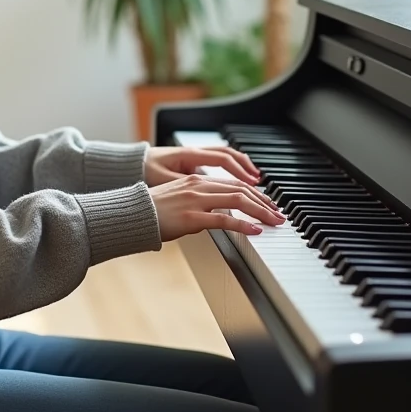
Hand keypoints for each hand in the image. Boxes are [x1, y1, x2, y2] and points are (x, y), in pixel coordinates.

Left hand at [143, 145, 260, 187]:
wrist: (131, 165)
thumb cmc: (146, 172)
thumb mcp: (165, 181)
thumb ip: (188, 187)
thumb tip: (207, 195)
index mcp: (190, 154)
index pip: (224, 159)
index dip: (241, 172)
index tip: (254, 185)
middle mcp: (195, 152)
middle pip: (230, 157)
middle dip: (248, 172)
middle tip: (262, 188)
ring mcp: (195, 156)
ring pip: (226, 157)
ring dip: (243, 169)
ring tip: (257, 184)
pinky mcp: (193, 164)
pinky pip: (218, 163)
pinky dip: (232, 170)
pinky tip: (239, 182)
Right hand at [150, 175, 286, 241]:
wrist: (132, 215)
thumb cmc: (153, 211)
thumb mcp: (180, 200)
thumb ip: (200, 202)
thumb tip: (218, 214)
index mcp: (197, 180)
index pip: (234, 184)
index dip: (255, 194)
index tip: (268, 204)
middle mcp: (199, 186)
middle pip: (241, 190)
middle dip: (264, 202)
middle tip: (278, 214)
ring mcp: (196, 201)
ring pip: (237, 201)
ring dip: (260, 212)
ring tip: (273, 222)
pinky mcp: (192, 218)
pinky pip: (223, 220)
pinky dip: (242, 225)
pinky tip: (255, 231)